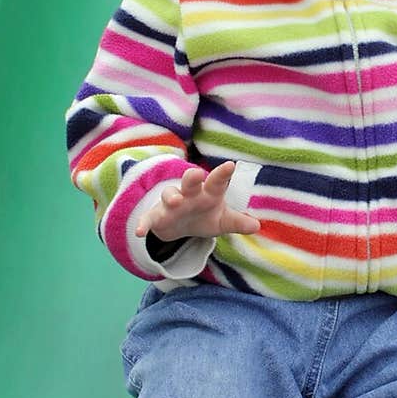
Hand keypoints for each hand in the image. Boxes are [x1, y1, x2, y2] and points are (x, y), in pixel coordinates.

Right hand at [135, 163, 261, 242]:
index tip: (230, 165)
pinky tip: (140, 232)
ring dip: (171, 196)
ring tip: (175, 202)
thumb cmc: (205, 217)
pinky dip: (144, 223)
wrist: (180, 226)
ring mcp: (171, 203)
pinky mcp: (156, 216)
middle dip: (191, 177)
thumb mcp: (222, 222)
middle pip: (190, 181)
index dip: (223, 174)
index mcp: (208, 193)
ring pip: (169, 195)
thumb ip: (237, 222)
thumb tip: (256, 226)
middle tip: (196, 174)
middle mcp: (189, 194)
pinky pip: (149, 218)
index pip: (217, 181)